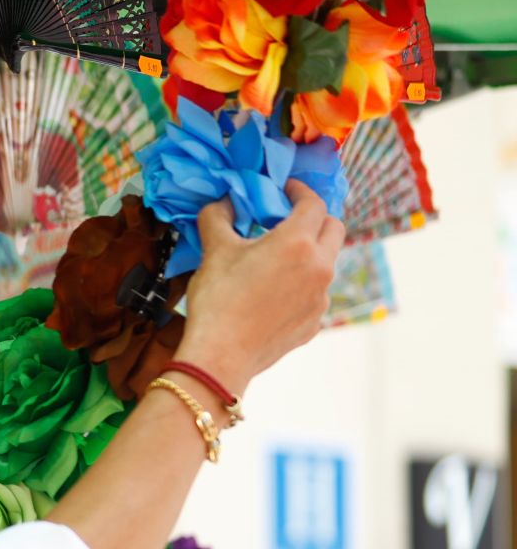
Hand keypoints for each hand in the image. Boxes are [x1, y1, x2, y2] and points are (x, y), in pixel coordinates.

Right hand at [177, 181, 345, 395]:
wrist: (220, 357)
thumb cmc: (218, 300)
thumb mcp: (214, 251)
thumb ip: (218, 217)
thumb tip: (223, 202)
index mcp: (298, 242)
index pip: (313, 203)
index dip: (300, 191)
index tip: (285, 191)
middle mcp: (320, 267)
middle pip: (334, 228)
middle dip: (316, 219)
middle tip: (289, 221)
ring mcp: (321, 298)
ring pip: (326, 263)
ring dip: (309, 254)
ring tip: (278, 262)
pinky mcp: (314, 322)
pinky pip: (315, 295)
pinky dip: (301, 287)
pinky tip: (274, 296)